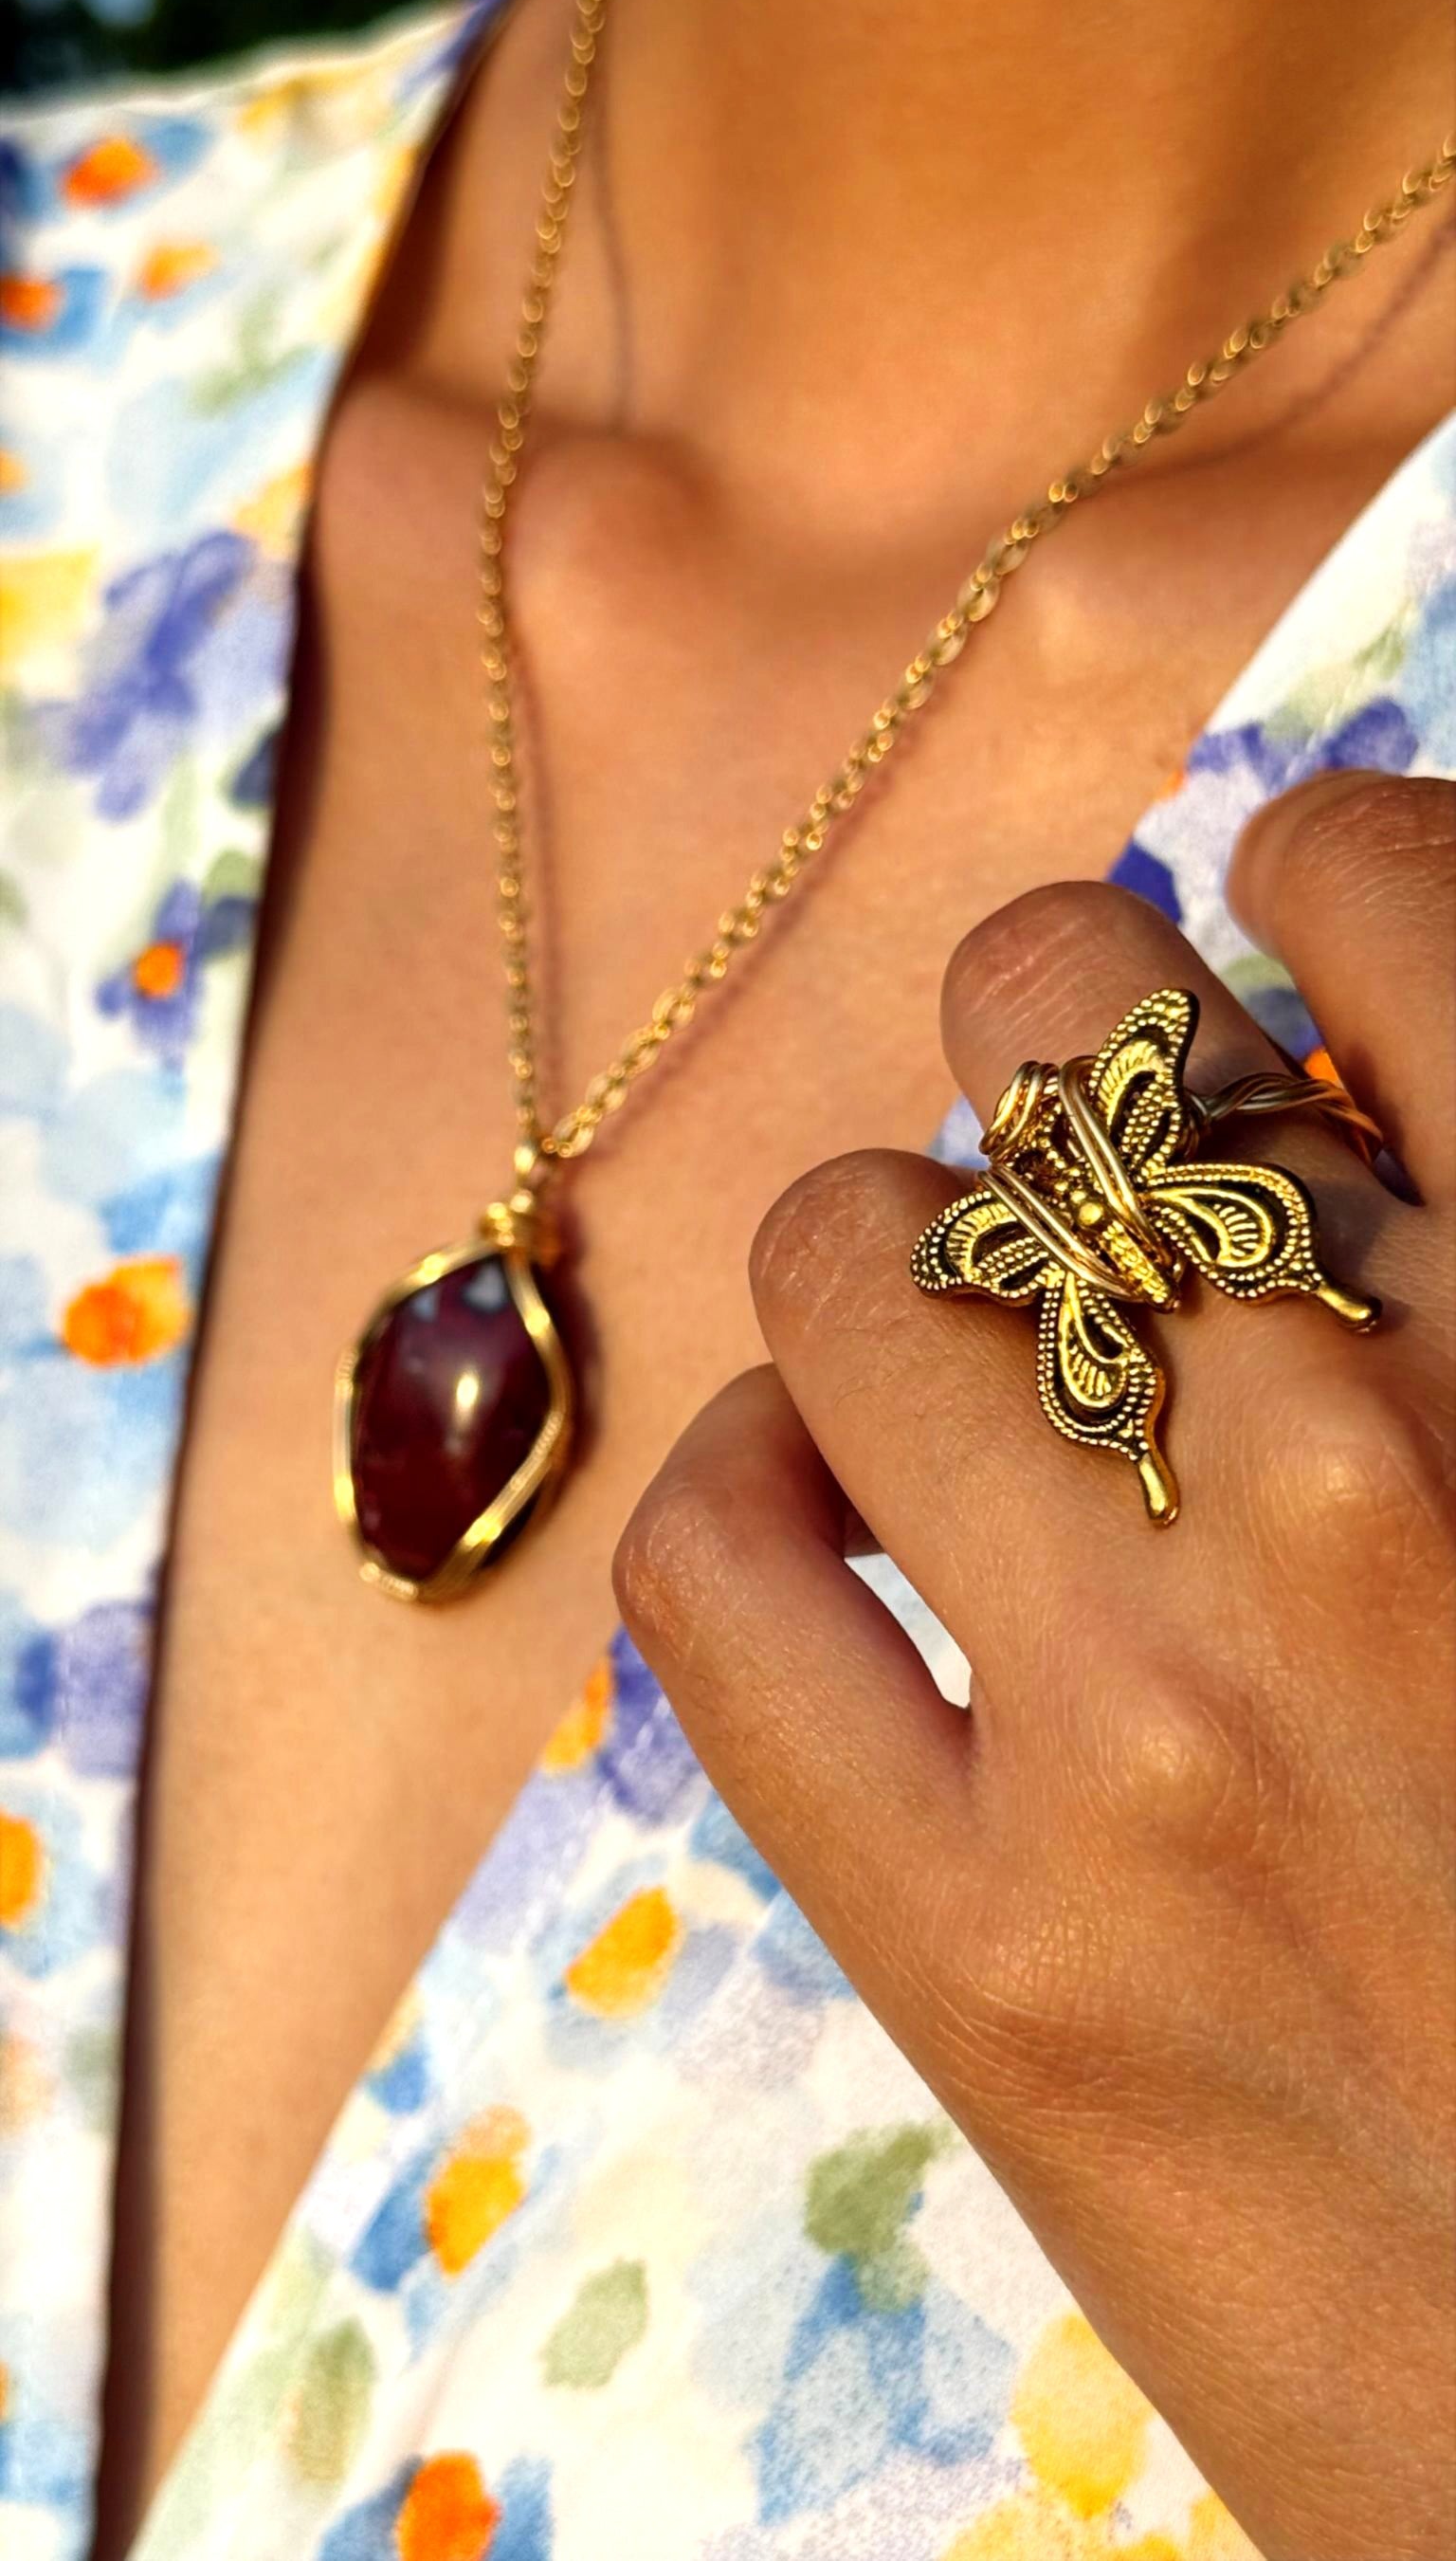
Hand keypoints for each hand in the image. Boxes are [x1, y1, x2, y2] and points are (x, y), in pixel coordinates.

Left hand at [614, 772, 1455, 2560]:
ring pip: (852, 1260)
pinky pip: (719, 1565)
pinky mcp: (980, 1959)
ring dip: (891, 1244)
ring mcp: (1143, 1735)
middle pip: (1074, 1035)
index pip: (1396, 896)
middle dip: (1069, 1016)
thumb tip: (1348, 1104)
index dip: (1320, 861)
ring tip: (961, 1322)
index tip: (1294, 923)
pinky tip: (837, 1511)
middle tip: (1091, 1105)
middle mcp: (1372, 1493)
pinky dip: (751, 1483)